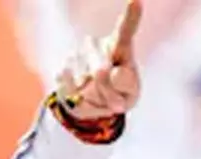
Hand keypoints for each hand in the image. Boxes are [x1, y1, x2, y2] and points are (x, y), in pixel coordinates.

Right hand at [55, 0, 142, 119]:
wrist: (95, 104)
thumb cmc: (120, 93)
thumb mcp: (130, 94)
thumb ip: (125, 84)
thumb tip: (109, 72)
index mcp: (120, 47)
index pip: (125, 31)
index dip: (131, 16)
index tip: (137, 1)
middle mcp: (96, 45)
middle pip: (101, 72)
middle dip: (109, 94)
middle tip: (117, 104)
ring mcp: (77, 55)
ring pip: (86, 86)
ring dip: (96, 100)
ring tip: (101, 97)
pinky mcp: (63, 69)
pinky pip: (71, 91)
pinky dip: (81, 103)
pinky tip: (85, 96)